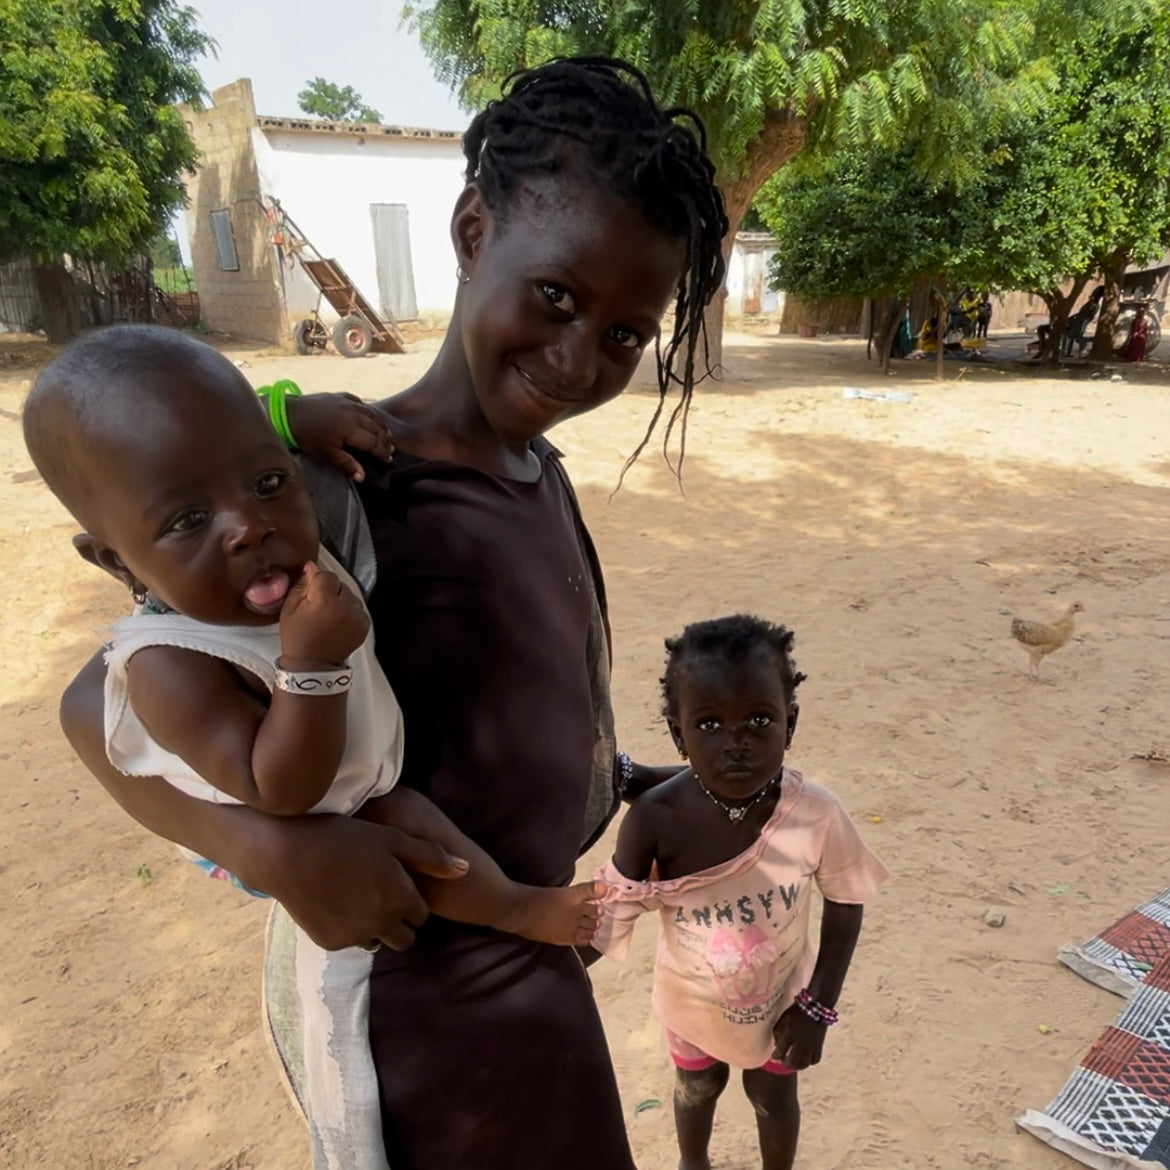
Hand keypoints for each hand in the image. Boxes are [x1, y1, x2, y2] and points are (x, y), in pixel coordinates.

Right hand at [258, 813, 468, 949]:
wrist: (286, 852)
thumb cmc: (345, 837)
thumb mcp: (392, 838)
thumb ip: (431, 857)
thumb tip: (466, 871)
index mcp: (401, 898)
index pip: (421, 914)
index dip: (410, 898)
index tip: (395, 881)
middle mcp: (381, 923)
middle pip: (405, 938)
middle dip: (398, 921)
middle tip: (379, 894)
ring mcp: (354, 936)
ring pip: (377, 942)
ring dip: (374, 927)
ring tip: (356, 896)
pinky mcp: (330, 943)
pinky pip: (350, 942)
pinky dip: (348, 928)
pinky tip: (335, 901)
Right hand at [279, 562, 369, 665]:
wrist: (313, 666)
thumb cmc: (297, 637)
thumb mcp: (289, 609)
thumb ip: (302, 584)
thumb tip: (312, 566)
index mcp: (326, 599)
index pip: (327, 575)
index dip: (317, 583)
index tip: (311, 595)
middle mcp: (346, 605)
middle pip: (341, 584)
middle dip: (330, 591)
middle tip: (318, 609)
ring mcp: (358, 615)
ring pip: (351, 595)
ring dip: (342, 601)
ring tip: (329, 617)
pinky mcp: (365, 624)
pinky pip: (358, 608)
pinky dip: (350, 612)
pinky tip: (338, 623)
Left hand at [285, 391, 393, 479]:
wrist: (288, 413)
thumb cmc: (306, 437)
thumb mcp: (325, 453)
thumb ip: (345, 463)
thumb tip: (362, 477)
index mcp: (351, 428)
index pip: (373, 442)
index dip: (382, 452)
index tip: (389, 460)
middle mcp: (354, 413)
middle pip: (375, 428)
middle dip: (384, 439)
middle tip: (390, 449)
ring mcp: (348, 402)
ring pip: (371, 414)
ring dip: (380, 425)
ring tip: (387, 434)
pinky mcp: (341, 396)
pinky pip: (361, 403)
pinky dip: (369, 412)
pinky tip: (371, 416)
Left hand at [771, 1003, 827, 1069]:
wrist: (817, 1006)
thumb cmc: (798, 1010)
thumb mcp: (784, 1016)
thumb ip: (778, 1029)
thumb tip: (776, 1042)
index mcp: (790, 1033)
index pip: (781, 1050)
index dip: (776, 1055)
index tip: (774, 1056)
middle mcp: (800, 1042)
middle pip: (793, 1061)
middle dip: (786, 1063)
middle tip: (783, 1061)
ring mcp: (811, 1046)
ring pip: (804, 1064)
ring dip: (797, 1066)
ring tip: (793, 1064)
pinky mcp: (819, 1046)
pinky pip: (815, 1060)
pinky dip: (809, 1062)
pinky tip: (806, 1059)